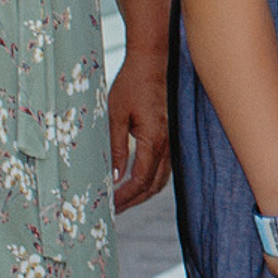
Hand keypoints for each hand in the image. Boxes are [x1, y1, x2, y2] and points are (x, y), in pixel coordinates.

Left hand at [105, 49, 170, 211]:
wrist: (150, 65)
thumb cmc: (130, 87)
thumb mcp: (114, 116)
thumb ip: (115, 148)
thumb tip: (114, 177)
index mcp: (154, 140)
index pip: (141, 179)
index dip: (125, 196)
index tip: (109, 205)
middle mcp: (166, 144)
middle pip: (154, 185)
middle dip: (134, 201)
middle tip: (113, 211)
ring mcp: (169, 142)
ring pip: (160, 179)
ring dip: (142, 194)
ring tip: (122, 202)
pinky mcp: (167, 137)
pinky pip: (162, 168)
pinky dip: (149, 181)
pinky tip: (134, 183)